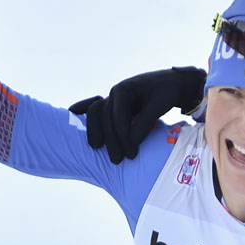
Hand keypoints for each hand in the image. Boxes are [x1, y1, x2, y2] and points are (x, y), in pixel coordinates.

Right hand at [68, 67, 206, 162]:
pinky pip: (97, 114)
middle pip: (104, 117)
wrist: (172, 83)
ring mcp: (113, 101)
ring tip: (98, 151)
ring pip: (99, 118)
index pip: (117, 115)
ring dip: (99, 134)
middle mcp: (114, 94)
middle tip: (117, 161)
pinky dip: (88, 119)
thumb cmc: (167, 92)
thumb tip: (131, 141)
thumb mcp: (159, 105)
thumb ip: (145, 122)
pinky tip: (73, 117)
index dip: (122, 135)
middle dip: (110, 140)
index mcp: (123, 90)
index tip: (130, 154)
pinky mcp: (115, 109)